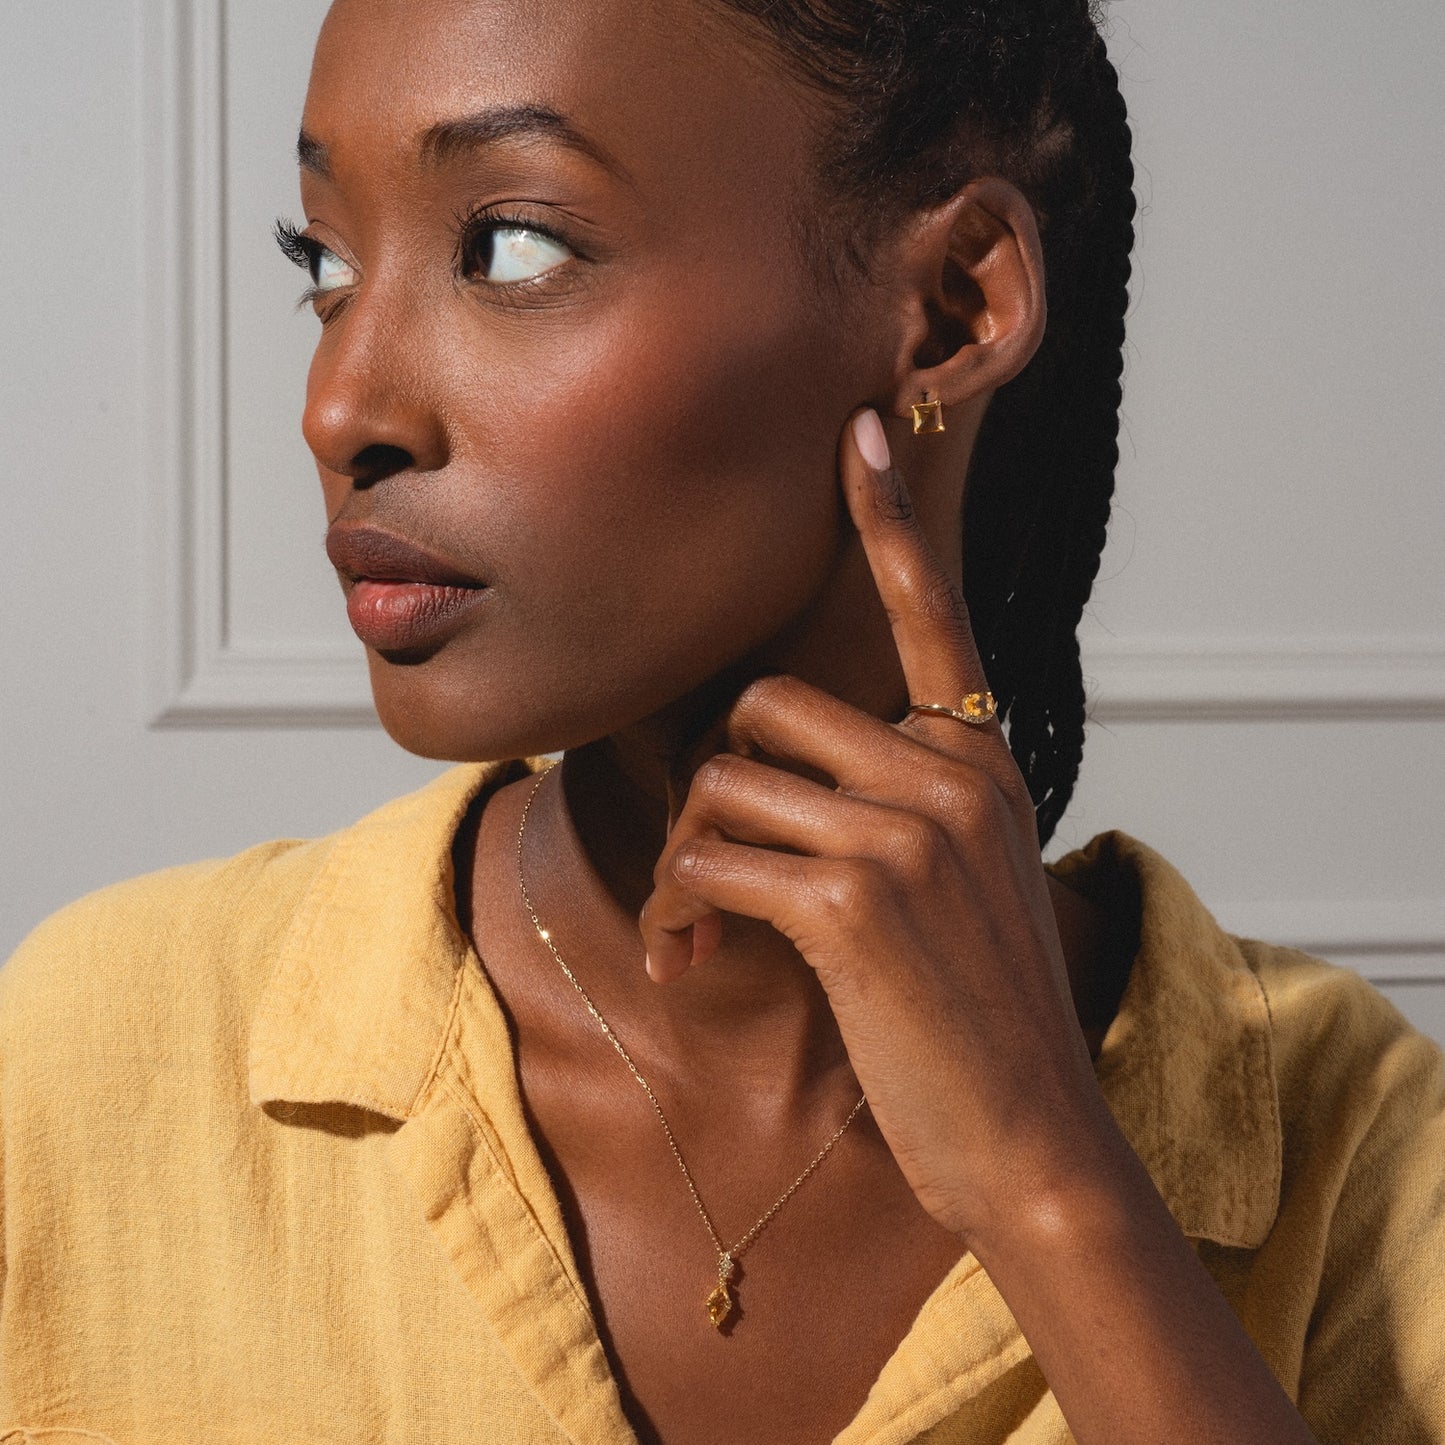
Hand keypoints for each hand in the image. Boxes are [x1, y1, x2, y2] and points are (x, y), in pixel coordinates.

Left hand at [637, 407, 1119, 1247]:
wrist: (1032, 1139)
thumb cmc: (977, 1017)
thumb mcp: (961, 886)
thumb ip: (900, 809)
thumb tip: (766, 778)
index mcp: (981, 759)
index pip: (930, 615)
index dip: (888, 521)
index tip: (858, 430)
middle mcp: (952, 774)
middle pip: (766, 708)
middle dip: (718, 789)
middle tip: (709, 871)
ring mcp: (908, 832)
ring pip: (725, 785)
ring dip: (688, 859)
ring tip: (696, 928)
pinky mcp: (854, 902)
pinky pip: (712, 862)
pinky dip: (680, 910)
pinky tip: (694, 961)